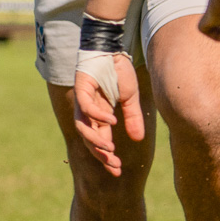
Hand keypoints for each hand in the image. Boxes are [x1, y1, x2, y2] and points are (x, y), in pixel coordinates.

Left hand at [74, 50, 144, 175]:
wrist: (112, 48)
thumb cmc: (118, 72)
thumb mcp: (130, 99)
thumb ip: (133, 118)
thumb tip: (137, 139)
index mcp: (100, 116)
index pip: (100, 142)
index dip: (106, 158)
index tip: (117, 171)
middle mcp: (89, 111)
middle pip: (89, 140)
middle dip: (100, 155)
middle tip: (114, 166)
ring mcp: (83, 101)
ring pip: (83, 127)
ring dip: (96, 140)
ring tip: (110, 149)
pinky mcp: (81, 88)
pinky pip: (86, 107)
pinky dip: (98, 116)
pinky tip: (111, 121)